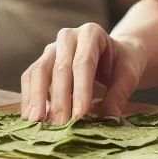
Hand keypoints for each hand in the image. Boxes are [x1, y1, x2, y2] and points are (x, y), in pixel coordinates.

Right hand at [20, 23, 147, 124]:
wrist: (113, 55)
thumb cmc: (121, 63)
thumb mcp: (129, 75)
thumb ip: (119, 95)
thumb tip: (108, 119)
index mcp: (91, 33)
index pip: (83, 62)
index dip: (81, 90)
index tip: (80, 115)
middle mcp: (68, 37)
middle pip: (59, 67)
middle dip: (59, 98)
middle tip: (60, 125)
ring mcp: (52, 49)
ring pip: (39, 70)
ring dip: (36, 97)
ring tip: (37, 122)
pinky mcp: (42, 63)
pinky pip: (30, 77)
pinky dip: (28, 97)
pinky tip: (30, 117)